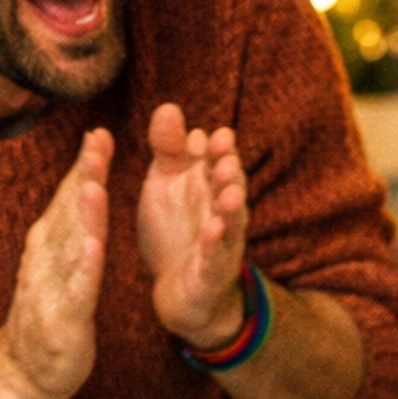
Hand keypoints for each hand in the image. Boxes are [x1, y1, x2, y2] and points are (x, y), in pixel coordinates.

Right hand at [0, 127, 112, 398]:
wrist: (22, 372)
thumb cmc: (48, 313)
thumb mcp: (60, 263)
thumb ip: (71, 226)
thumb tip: (84, 184)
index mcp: (49, 244)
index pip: (69, 197)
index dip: (84, 165)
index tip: (99, 132)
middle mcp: (46, 260)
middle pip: (69, 211)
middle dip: (84, 175)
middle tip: (98, 140)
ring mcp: (53, 289)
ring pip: (71, 245)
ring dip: (83, 215)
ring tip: (95, 183)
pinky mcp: (65, 320)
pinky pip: (77, 291)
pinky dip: (84, 269)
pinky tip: (95, 248)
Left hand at [138, 102, 248, 345]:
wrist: (177, 290)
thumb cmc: (175, 230)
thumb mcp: (165, 183)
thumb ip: (168, 148)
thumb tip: (169, 108)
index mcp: (209, 186)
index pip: (218, 161)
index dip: (218, 150)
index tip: (215, 135)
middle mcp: (221, 211)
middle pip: (230, 187)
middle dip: (229, 171)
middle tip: (224, 156)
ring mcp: (222, 242)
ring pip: (232, 220)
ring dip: (232, 204)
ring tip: (228, 189)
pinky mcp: (212, 272)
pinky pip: (217, 256)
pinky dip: (217, 243)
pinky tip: (214, 229)